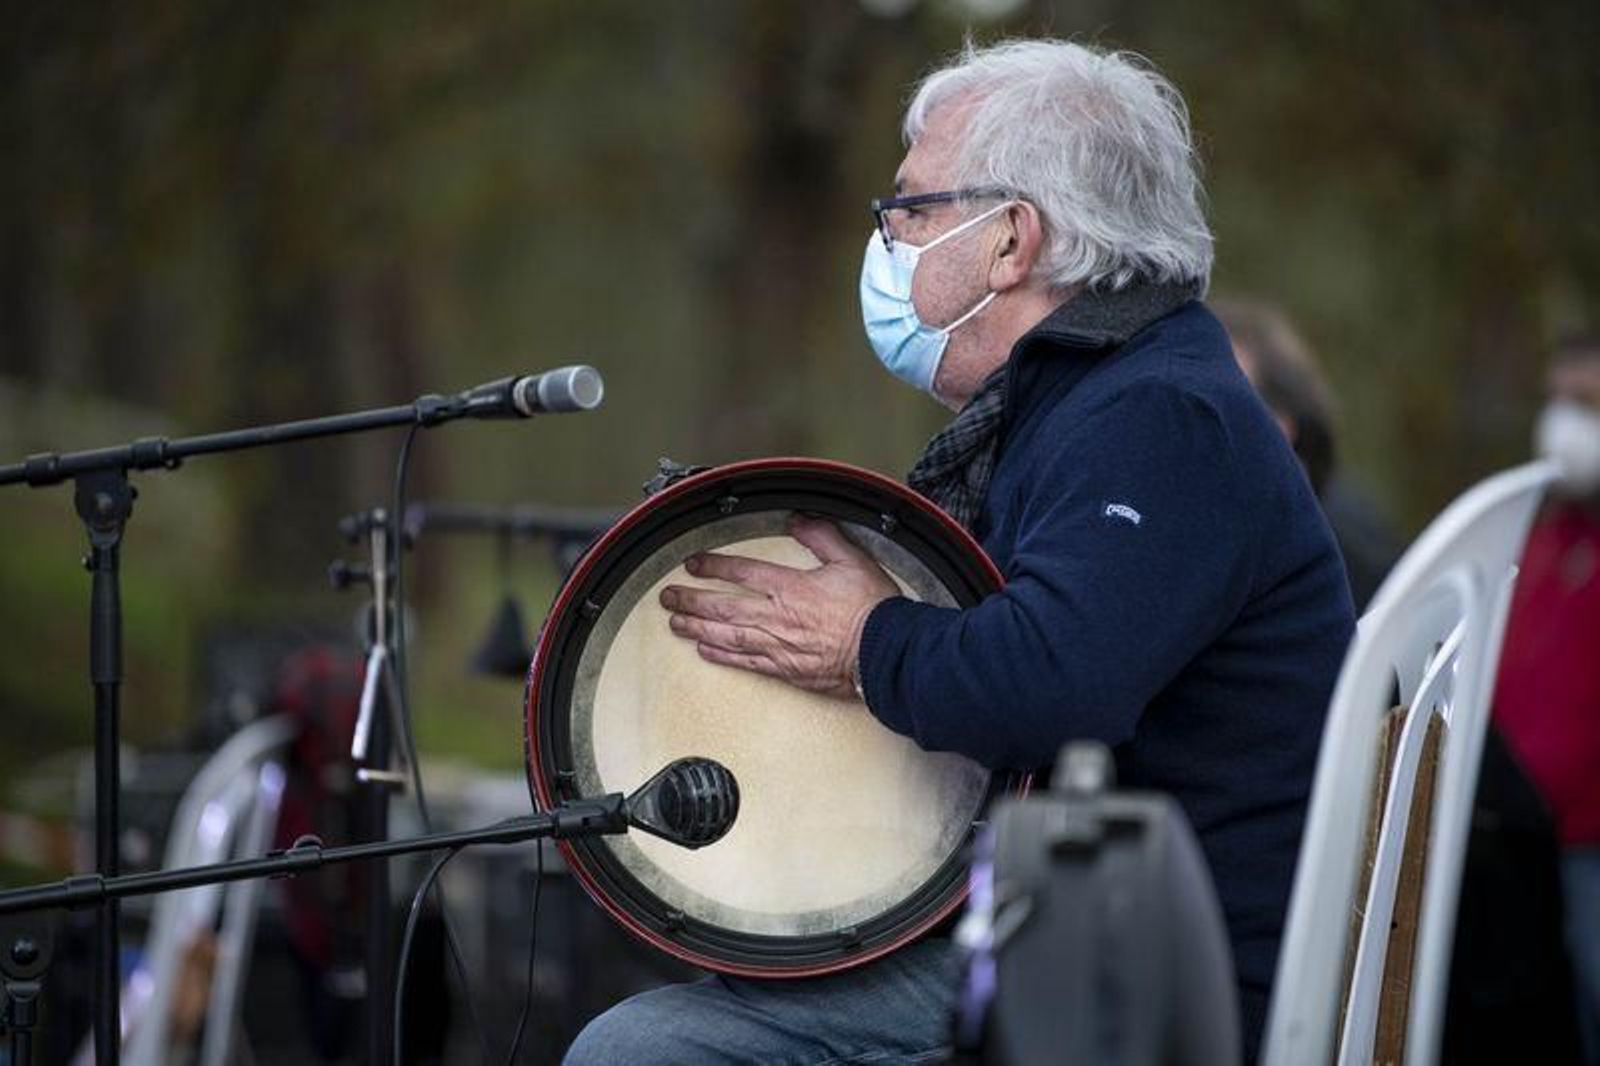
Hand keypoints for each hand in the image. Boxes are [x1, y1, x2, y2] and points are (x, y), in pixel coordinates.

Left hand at [658, 515, 899, 699]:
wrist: (885, 653)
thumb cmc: (872, 609)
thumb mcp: (852, 560)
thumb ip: (822, 536)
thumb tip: (799, 519)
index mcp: (791, 587)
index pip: (742, 572)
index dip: (714, 565)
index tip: (693, 564)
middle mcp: (777, 616)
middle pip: (724, 605)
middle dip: (691, 599)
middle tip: (667, 597)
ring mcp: (778, 645)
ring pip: (727, 634)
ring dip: (697, 627)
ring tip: (675, 623)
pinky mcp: (786, 669)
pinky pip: (746, 662)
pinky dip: (723, 656)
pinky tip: (705, 650)